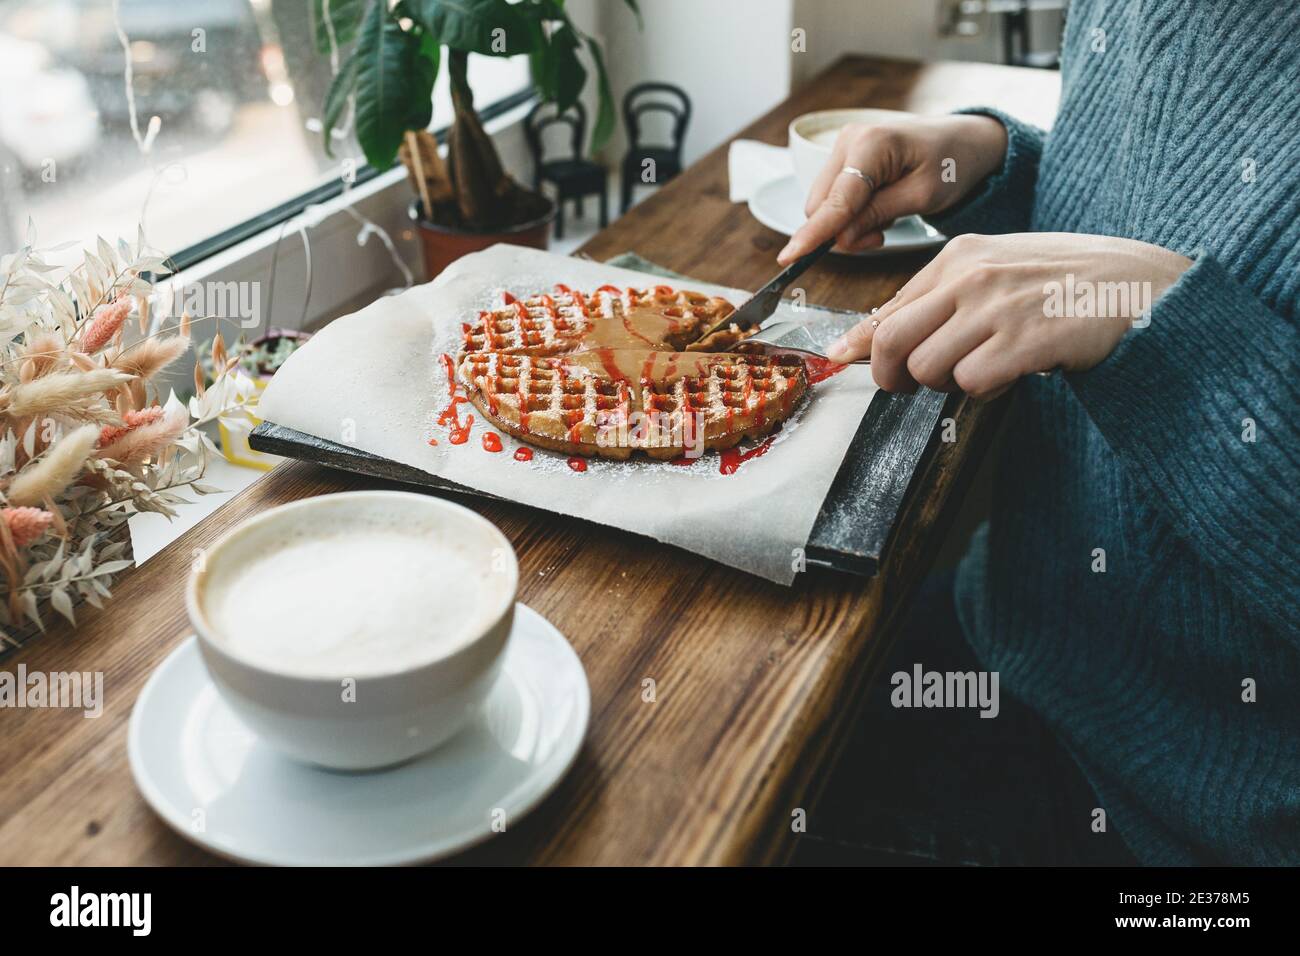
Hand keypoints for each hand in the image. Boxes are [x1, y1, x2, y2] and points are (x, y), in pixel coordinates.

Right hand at [777, 114, 1007, 262]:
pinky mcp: (844, 157)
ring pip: (823, 205)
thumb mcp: (922, 196)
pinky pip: (832, 198)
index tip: (789, 257)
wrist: (964, 141)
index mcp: (871, 144)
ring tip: (886, 220)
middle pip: (820, 206)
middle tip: (881, 237)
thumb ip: (878, 215)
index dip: (814, 233)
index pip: (836, 200)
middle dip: (843, 232)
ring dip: (848, 225)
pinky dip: (850, 214)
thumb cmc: (952, 164)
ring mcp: (843, 146)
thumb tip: (841, 238)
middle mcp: (849, 140)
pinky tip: (878, 208)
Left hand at [828, 233, 1192, 398]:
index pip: (889, 308)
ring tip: (981, 370)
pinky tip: (1010, 375)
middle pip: (893, 341)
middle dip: (890, 377)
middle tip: (907, 389)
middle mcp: (973, 277)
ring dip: (947, 384)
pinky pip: (972, 384)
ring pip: (928, 368)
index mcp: (960, 257)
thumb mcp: (997, 272)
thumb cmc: (1064, 283)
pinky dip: (984, 392)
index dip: (862, 343)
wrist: (1139, 285)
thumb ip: (941, 299)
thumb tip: (876, 336)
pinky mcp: (1025, 340)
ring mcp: (998, 308)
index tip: (840, 358)